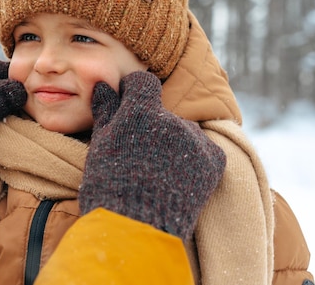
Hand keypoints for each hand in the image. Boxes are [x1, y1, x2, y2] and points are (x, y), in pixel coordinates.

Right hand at [79, 71, 225, 239]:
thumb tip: (105, 86)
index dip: (135, 92)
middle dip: (152, 126)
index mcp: (140, 112)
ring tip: (158, 173)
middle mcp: (172, 119)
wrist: (136, 231)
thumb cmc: (109, 188)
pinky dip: (193, 159)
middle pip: (162, 112)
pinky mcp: (214, 160)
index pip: (143, 83)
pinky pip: (203, 149)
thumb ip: (106, 111)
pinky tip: (176, 178)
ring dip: (172, 143)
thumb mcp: (100, 146)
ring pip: (182, 131)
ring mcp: (196, 140)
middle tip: (140, 155)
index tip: (129, 105)